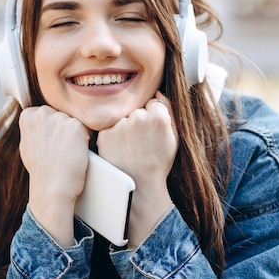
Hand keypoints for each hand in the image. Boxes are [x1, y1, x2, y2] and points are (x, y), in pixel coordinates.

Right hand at [19, 105, 89, 246]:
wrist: (52, 188)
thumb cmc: (41, 170)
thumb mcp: (27, 144)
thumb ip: (33, 128)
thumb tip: (37, 118)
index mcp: (29, 116)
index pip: (47, 113)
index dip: (52, 128)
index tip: (51, 143)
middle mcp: (43, 113)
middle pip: (62, 114)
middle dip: (64, 128)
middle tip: (61, 149)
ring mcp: (60, 119)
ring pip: (74, 120)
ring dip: (75, 133)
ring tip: (68, 152)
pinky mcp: (76, 126)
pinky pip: (87, 128)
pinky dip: (86, 140)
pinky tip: (78, 152)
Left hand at [97, 91, 177, 245]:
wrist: (140, 186)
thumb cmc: (159, 162)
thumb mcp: (174, 137)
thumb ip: (169, 110)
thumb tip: (158, 92)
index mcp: (158, 116)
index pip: (152, 103)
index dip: (152, 117)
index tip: (152, 133)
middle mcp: (138, 117)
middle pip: (136, 109)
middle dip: (137, 121)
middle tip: (140, 142)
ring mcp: (120, 125)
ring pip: (121, 118)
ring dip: (123, 128)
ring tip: (130, 148)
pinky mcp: (104, 134)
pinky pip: (109, 127)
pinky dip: (112, 136)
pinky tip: (120, 150)